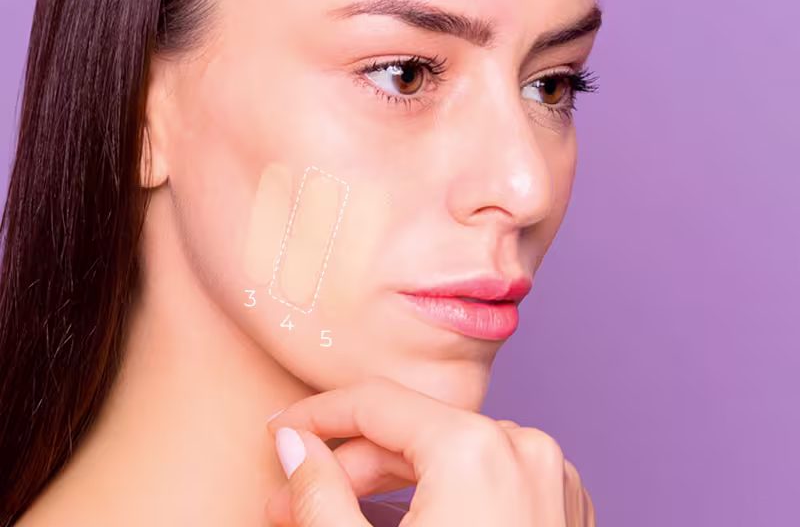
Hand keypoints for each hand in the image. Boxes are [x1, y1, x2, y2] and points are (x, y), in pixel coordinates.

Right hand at [265, 376, 595, 525]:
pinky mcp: (563, 511)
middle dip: (348, 467)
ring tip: (338, 517)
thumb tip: (292, 443)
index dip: (317, 414)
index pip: (377, 403)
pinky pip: (488, 482)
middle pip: (413, 434)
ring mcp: (552, 480)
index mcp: (477, 449)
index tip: (278, 430)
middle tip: (290, 499)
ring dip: (390, 485)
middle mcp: (524, 449)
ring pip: (451, 457)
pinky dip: (442, 497)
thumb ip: (319, 492)